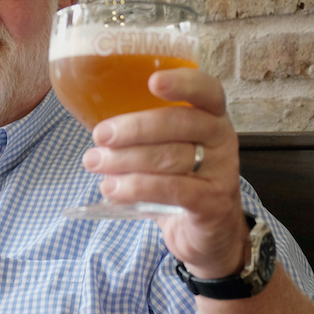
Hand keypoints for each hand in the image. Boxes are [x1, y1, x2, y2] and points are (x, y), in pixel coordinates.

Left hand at [82, 67, 249, 278]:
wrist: (206, 233)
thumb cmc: (178, 180)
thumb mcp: (164, 150)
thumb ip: (139, 134)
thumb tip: (92, 122)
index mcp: (210, 117)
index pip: (206, 91)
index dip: (182, 83)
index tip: (152, 81)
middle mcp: (221, 139)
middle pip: (181, 123)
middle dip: (134, 128)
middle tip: (99, 136)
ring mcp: (221, 172)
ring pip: (171, 158)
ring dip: (126, 160)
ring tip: (94, 163)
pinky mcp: (211, 203)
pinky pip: (174, 190)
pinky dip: (138, 187)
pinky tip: (112, 188)